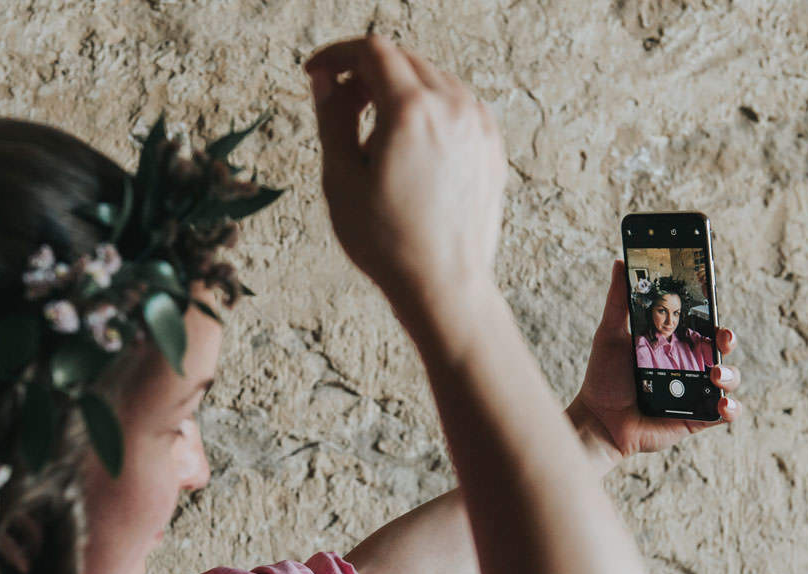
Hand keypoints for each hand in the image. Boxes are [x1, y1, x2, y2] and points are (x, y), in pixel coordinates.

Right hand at [303, 33, 505, 310]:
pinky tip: (408, 150)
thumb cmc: (387, 243)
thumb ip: (332, 117)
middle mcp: (452, 107)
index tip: (316, 73)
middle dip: (365, 72)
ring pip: (431, 80)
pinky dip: (428, 111)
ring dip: (397, 91)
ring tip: (373, 141)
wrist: (443, 286)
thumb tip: (324, 79)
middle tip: (338, 107)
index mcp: (412, 111)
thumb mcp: (340, 179)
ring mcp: (478, 125)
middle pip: (403, 60)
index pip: (372, 52)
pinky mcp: (490, 145)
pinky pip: (455, 106)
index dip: (336, 55)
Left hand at [567, 259, 743, 465]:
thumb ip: (618, 300)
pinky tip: (721, 405)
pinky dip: (730, 409)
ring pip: (729, 378)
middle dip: (728, 338)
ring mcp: (696, 391)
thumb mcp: (610, 334)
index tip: (714, 300)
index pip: (701, 323)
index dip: (712, 312)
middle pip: (721, 347)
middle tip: (722, 337)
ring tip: (714, 374)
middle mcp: (689, 364)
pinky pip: (725, 413)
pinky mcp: (697, 417)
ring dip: (730, 374)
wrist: (598, 420)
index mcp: (673, 343)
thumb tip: (619, 261)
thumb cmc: (605, 377)